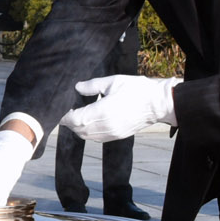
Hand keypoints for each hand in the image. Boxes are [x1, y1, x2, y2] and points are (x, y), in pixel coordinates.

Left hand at [61, 74, 178, 142]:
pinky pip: (97, 138)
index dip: (65, 115)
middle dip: (70, 122)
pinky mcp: (118, 136)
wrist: (159, 104)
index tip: (61, 108)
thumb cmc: (137, 90)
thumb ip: (92, 86)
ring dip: (78, 128)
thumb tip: (77, 87)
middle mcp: (105, 126)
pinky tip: (89, 123)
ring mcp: (112, 133)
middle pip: (78, 130)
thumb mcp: (113, 82)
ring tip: (76, 116)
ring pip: (86, 136)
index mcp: (102, 112)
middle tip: (66, 112)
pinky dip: (88, 133)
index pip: (75, 119)